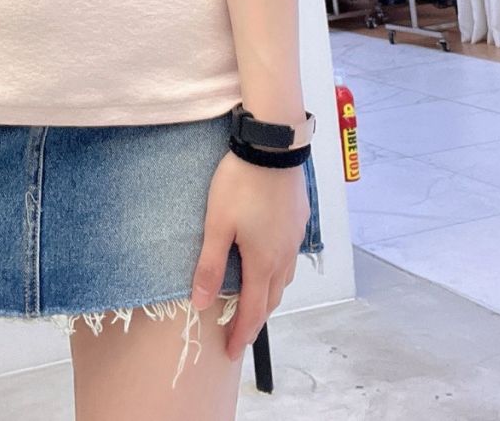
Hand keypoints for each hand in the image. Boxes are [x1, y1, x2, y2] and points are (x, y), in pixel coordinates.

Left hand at [189, 149, 309, 361]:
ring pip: (283, 278)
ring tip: (252, 299)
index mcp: (263, 261)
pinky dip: (276, 271)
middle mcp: (284, 256)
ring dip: (268, 295)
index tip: (231, 351)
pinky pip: (288, 258)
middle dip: (256, 319)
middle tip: (240, 331)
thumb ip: (209, 265)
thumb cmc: (241, 184)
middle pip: (272, 299)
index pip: (254, 311)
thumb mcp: (217, 224)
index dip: (242, 334)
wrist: (273, 147)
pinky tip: (267, 261)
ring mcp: (294, 238)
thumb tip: (201, 303)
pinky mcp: (298, 220)